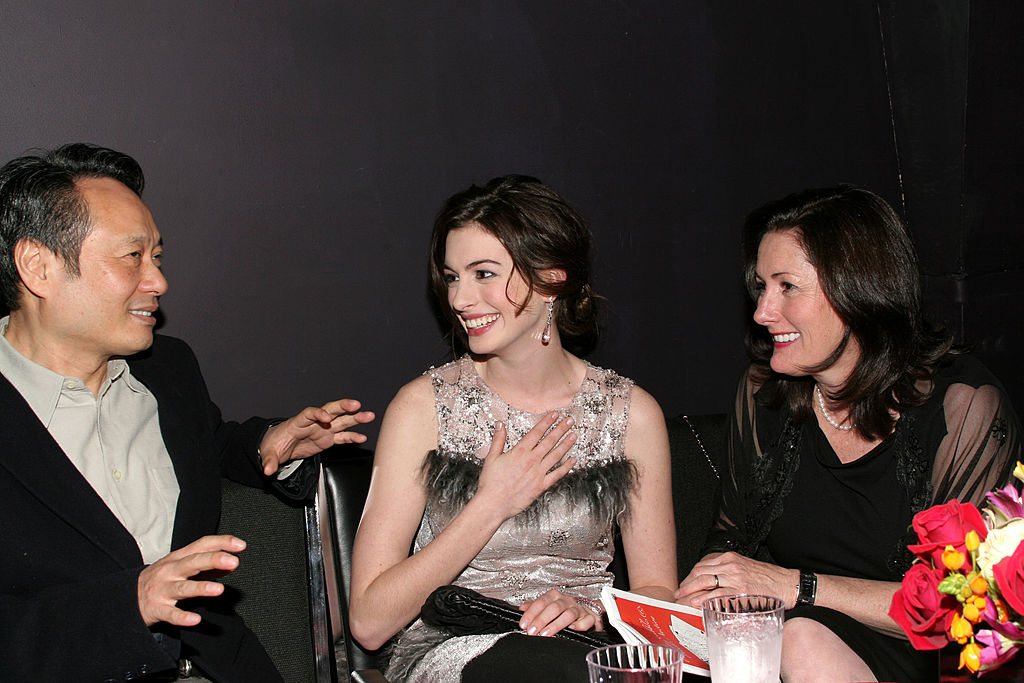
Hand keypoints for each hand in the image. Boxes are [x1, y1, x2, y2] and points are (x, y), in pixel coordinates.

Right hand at [137, 535, 246, 626]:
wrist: (126, 598)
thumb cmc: (159, 580)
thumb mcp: (180, 567)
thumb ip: (206, 564)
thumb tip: (231, 562)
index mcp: (178, 558)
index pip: (201, 545)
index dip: (220, 543)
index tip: (239, 545)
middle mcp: (170, 571)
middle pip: (192, 562)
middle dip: (213, 560)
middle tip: (233, 562)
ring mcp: (162, 590)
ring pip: (182, 588)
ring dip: (200, 588)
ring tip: (218, 589)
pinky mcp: (156, 609)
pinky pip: (170, 614)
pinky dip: (182, 617)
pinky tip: (195, 620)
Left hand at [260, 398, 374, 474]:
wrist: (280, 446)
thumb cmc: (274, 444)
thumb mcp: (269, 452)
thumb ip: (270, 460)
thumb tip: (267, 469)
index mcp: (298, 422)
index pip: (309, 413)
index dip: (318, 413)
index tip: (326, 418)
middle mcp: (314, 423)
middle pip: (330, 410)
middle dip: (343, 406)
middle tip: (356, 405)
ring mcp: (323, 429)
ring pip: (341, 420)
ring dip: (355, 418)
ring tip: (369, 416)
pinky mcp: (327, 439)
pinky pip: (342, 436)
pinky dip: (352, 436)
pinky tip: (362, 437)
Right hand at [475, 412, 577, 521]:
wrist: (493, 504)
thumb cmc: (491, 483)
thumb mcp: (491, 458)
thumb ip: (498, 439)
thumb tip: (500, 424)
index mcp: (519, 452)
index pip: (536, 432)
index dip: (547, 422)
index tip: (555, 414)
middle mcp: (531, 460)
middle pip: (549, 441)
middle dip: (561, 429)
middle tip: (570, 420)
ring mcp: (538, 473)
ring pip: (556, 455)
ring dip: (566, 444)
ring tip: (574, 435)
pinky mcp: (541, 486)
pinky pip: (557, 474)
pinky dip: (566, 467)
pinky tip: (573, 460)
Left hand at [518, 589, 601, 636]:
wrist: (586, 611)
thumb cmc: (564, 610)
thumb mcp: (547, 606)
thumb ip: (534, 606)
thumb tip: (522, 608)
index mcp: (555, 597)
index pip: (541, 602)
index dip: (531, 613)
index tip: (524, 624)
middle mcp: (567, 601)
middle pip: (554, 607)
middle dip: (541, 620)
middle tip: (532, 631)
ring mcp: (579, 609)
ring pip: (568, 614)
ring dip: (556, 624)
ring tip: (545, 633)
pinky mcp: (590, 617)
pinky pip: (587, 620)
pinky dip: (580, 624)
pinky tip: (572, 629)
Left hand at [674, 551, 797, 607]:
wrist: (788, 584)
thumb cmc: (768, 578)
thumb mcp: (745, 567)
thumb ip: (728, 571)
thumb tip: (712, 581)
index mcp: (730, 558)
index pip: (702, 565)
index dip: (690, 575)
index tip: (685, 584)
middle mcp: (730, 565)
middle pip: (699, 572)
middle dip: (686, 583)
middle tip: (679, 593)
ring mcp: (735, 577)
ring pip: (705, 581)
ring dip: (690, 590)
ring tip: (682, 599)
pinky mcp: (741, 590)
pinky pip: (717, 594)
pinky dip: (704, 598)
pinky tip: (696, 603)